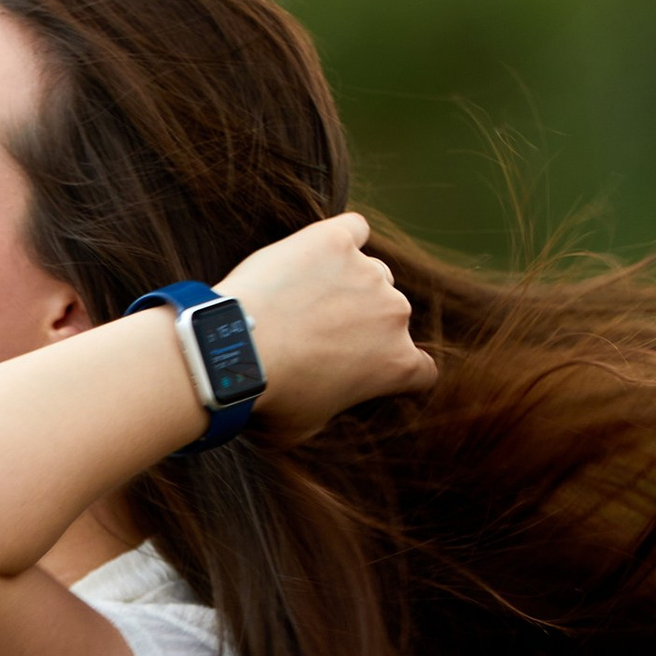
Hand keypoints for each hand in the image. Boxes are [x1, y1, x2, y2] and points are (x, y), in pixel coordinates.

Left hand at [224, 213, 434, 440]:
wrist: (232, 351)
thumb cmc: (267, 397)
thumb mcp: (308, 426)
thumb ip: (336, 406)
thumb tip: (330, 398)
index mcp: (397, 365)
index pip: (422, 369)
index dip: (397, 372)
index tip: (369, 370)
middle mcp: (395, 314)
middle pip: (393, 315)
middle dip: (364, 325)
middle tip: (317, 335)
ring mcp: (366, 272)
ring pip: (372, 273)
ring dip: (349, 285)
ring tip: (303, 299)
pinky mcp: (334, 240)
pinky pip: (353, 229)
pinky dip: (341, 239)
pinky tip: (318, 252)